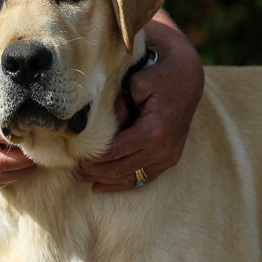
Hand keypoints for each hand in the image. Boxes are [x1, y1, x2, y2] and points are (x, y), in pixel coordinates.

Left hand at [76, 11, 203, 191]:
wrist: (188, 78)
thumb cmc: (160, 77)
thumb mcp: (136, 84)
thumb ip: (119, 107)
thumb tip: (101, 127)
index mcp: (154, 130)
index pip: (115, 151)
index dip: (92, 157)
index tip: (74, 157)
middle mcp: (163, 149)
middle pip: (120, 168)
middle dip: (94, 170)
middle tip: (73, 169)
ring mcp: (169, 157)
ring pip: (131, 177)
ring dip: (105, 179)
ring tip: (82, 176)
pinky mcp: (170, 159)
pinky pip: (144, 178)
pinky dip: (122, 183)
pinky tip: (102, 185)